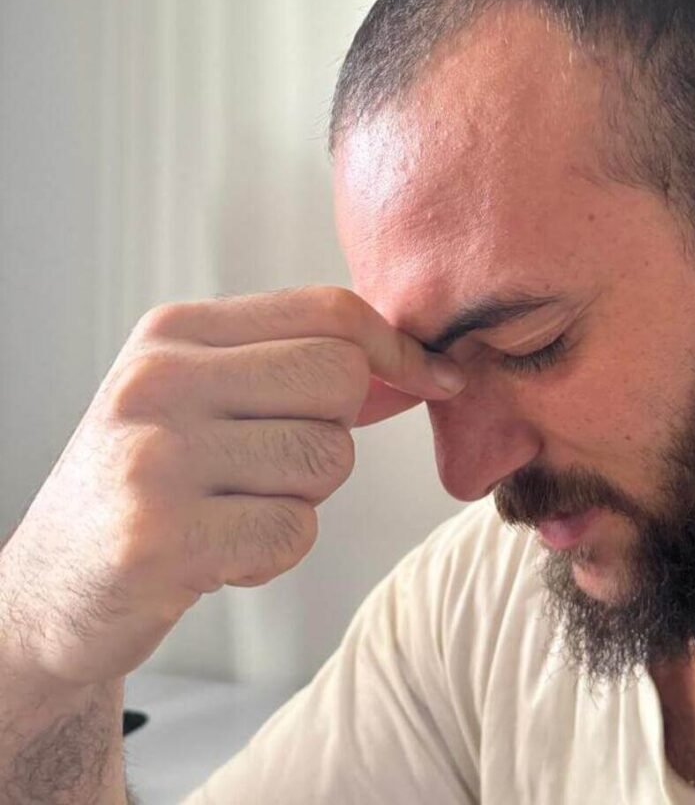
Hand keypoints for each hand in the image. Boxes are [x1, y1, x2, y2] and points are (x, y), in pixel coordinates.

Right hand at [0, 286, 463, 686]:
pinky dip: (273, 553)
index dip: (399, 348)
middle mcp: (160, 380)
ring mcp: (155, 456)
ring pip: (326, 457)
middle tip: (275, 466)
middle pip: (340, 376)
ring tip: (234, 510)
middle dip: (337, 430)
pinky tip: (219, 554)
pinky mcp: (159, 537)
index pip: (327, 310)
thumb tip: (416, 367)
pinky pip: (293, 530)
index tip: (434, 379)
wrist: (56, 586)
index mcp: (175, 333)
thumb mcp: (207, 401)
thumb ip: (299, 373)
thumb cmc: (152, 486)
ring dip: (302, 498)